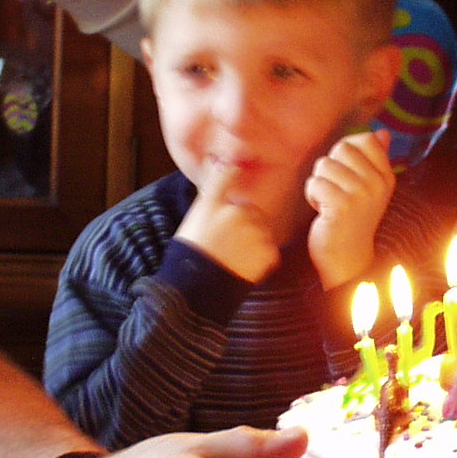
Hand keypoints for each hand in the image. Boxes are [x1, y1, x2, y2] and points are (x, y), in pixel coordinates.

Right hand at [175, 162, 279, 283]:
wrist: (195, 293)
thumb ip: (210, 199)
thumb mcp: (192, 223)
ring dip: (254, 243)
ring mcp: (253, 231)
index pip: (226, 174)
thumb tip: (220, 169)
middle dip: (245, 225)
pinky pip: (269, 251)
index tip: (236, 164)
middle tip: (228, 246)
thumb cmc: (188, 259)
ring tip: (233, 260)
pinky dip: (261, 261)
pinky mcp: (267, 251)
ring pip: (262, 231)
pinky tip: (242, 269)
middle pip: (250, 211)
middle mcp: (234, 212)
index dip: (233, 168)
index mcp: (212, 204)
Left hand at [305, 129, 394, 289]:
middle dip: (330, 167)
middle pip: (341, 148)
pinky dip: (312, 197)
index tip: (346, 174)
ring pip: (324, 165)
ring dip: (319, 184)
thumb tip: (382, 132)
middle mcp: (377, 184)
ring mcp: (361, 195)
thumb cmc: (353, 220)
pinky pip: (315, 183)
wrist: (348, 258)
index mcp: (386, 177)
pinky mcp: (342, 206)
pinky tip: (322, 212)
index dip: (346, 152)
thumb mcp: (369, 189)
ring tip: (329, 202)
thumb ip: (375, 159)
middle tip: (335, 190)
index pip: (366, 140)